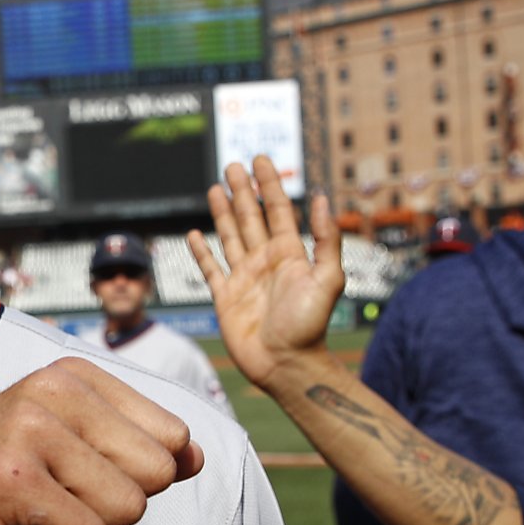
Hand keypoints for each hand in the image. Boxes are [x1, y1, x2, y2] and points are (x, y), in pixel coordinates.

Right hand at [0, 357, 201, 524]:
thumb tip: (197, 459)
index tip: (72, 474)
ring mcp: (30, 433)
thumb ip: (128, 445)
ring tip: (25, 511)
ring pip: (126, 511)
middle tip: (48, 497)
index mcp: (71, 375)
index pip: (172, 436)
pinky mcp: (11, 482)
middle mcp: (53, 391)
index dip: (134, 476)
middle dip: (110, 506)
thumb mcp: (58, 445)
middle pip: (156, 476)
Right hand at [188, 156, 345, 389]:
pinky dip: (202, 252)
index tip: (260, 160)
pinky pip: (210, 269)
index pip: (277, 210)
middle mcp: (265, 261)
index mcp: (290, 253)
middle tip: (233, 165)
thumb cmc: (310, 325)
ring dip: (223, 212)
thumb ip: (327, 239)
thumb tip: (322, 198)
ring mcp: (244, 278)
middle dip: (243, 190)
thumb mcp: (328, 278)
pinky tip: (195, 235)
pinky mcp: (225, 297)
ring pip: (230, 236)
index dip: (268, 184)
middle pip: (251, 217)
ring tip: (216, 188)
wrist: (286, 364)